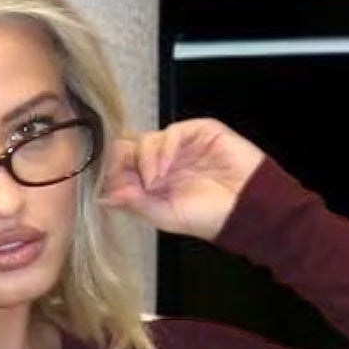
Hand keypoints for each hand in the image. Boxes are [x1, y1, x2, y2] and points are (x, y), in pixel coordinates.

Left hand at [102, 120, 264, 241]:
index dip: (111, 172)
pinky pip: (172, 131)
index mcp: (152, 179)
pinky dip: (164, 147)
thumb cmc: (209, 217)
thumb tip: (102, 197)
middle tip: (125, 178)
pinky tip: (165, 168)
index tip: (106, 184)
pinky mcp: (199, 132)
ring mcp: (180, 145)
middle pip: (129, 146)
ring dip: (144, 160)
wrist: (247, 210)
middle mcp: (163, 159)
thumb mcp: (164, 216)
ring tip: (153, 182)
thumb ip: (134, 203)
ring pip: (147, 138)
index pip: (122, 164)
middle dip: (122, 161)